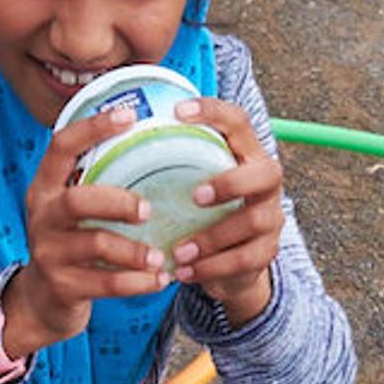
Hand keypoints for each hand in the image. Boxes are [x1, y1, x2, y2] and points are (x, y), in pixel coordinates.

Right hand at [2, 107, 171, 356]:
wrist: (42, 302)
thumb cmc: (71, 246)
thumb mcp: (71, 213)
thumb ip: (96, 186)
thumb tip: (155, 148)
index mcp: (45, 190)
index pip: (61, 147)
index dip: (93, 128)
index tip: (130, 115)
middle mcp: (42, 218)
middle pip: (77, 201)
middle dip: (118, 202)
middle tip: (149, 210)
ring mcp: (49, 254)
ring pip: (95, 245)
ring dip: (135, 251)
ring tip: (162, 256)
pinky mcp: (62, 287)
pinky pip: (105, 283)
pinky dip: (137, 282)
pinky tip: (159, 279)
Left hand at [165, 97, 284, 319]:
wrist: (232, 265)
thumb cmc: (203, 214)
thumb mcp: (192, 184)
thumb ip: (173, 164)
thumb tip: (113, 136)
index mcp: (245, 155)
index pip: (238, 121)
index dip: (213, 112)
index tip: (178, 112)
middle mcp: (266, 183)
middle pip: (267, 173)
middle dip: (231, 183)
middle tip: (195, 196)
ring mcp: (271, 219)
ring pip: (254, 221)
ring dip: (213, 237)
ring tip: (179, 251)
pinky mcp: (266, 253)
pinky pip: (244, 260)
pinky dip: (211, 267)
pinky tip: (184, 271)